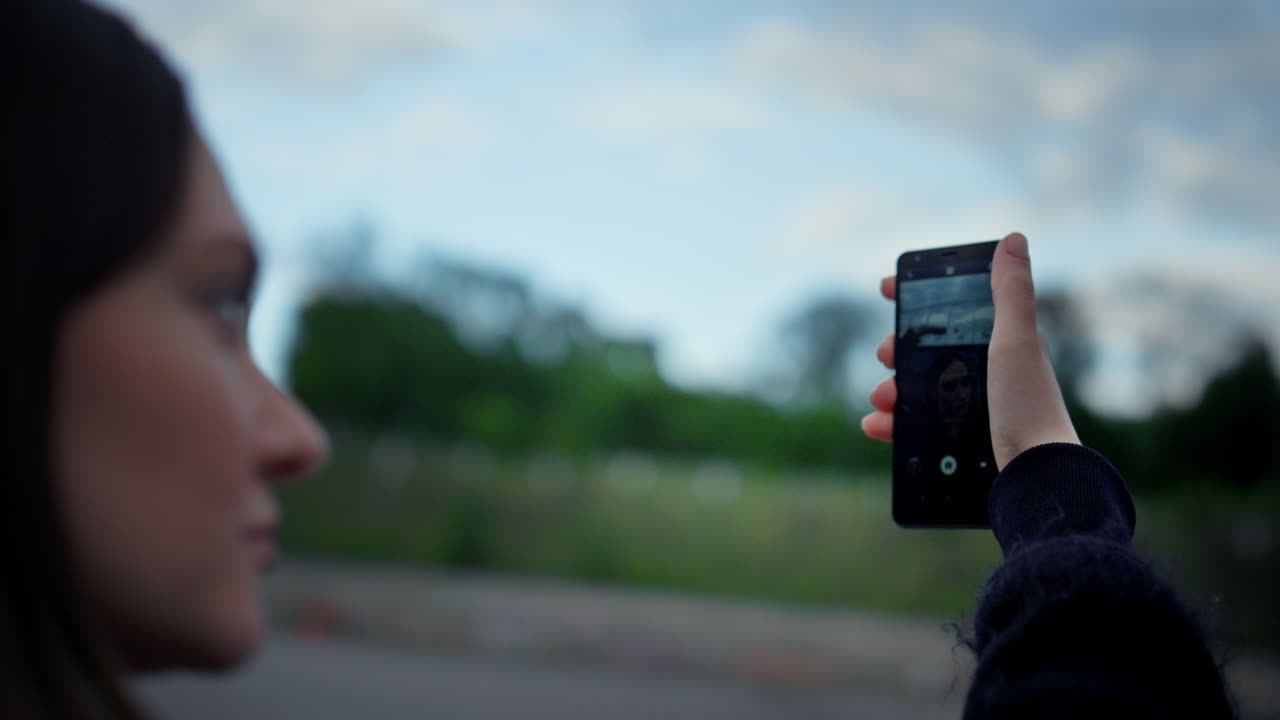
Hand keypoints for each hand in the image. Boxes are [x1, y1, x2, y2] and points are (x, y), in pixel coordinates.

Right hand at [860, 232, 1079, 469]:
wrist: (1035, 477)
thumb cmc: (1029, 406)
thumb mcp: (1018, 342)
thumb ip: (1012, 293)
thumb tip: (1013, 240)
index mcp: (1003, 345)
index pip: (957, 308)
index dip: (921, 296)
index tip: (887, 289)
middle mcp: (989, 374)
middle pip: (930, 350)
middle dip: (899, 348)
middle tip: (886, 353)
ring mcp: (974, 409)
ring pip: (919, 388)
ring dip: (892, 388)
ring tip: (883, 398)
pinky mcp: (961, 443)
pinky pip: (917, 427)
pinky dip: (893, 423)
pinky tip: (877, 425)